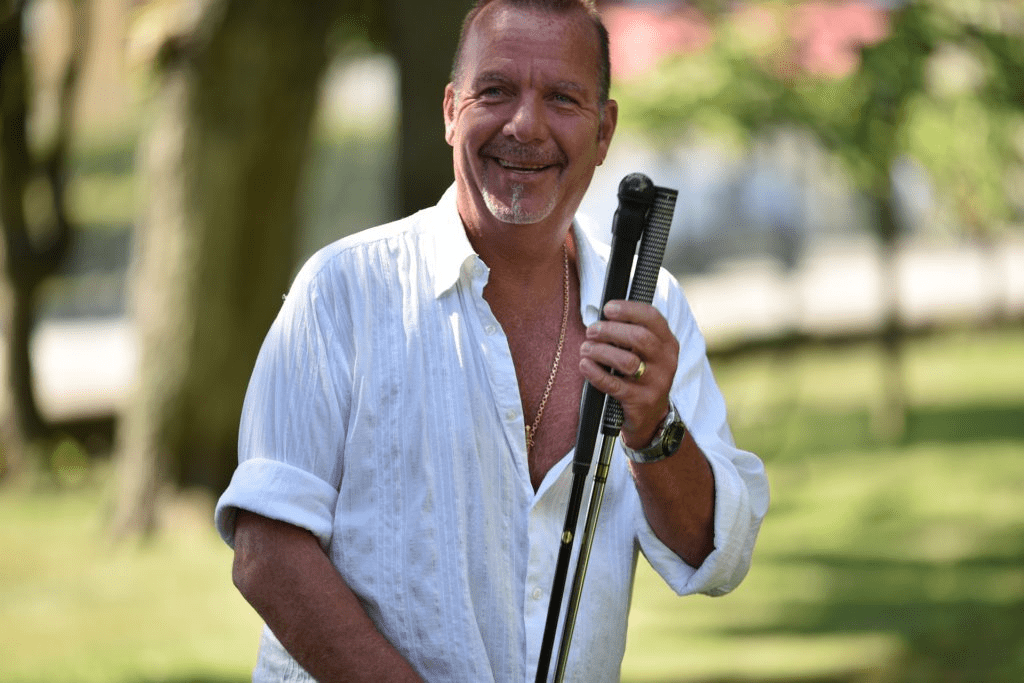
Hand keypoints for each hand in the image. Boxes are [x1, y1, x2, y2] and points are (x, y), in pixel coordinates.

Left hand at [579, 300, 678, 449]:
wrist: (651, 417)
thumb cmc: (642, 376)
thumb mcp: (648, 354)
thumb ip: (633, 334)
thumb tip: (603, 315)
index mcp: (668, 343)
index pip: (652, 318)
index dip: (628, 309)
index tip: (607, 308)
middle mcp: (666, 362)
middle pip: (639, 337)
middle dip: (610, 330)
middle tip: (591, 330)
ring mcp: (655, 383)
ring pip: (627, 362)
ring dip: (601, 351)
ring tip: (585, 348)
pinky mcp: (640, 401)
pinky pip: (614, 385)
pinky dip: (596, 373)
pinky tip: (584, 365)